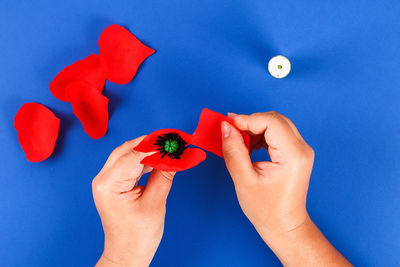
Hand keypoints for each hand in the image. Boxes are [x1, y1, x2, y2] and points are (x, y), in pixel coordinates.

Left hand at [92, 136, 174, 266]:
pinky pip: (127, 164)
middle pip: (128, 149)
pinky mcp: (112, 183)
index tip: (175, 139)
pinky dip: (143, 159)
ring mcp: (105, 181)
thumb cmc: (138, 236)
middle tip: (172, 139)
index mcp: (109, 184)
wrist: (126, 254)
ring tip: (168, 148)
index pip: (135, 155)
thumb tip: (175, 155)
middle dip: (151, 142)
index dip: (157, 146)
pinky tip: (158, 158)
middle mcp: (103, 179)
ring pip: (127, 154)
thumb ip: (164, 174)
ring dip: (147, 149)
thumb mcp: (155, 203)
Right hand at [221, 111, 312, 239]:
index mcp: (293, 156)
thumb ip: (234, 150)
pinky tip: (250, 146)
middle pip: (275, 119)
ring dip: (255, 127)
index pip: (271, 122)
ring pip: (276, 123)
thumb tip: (226, 127)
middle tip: (230, 131)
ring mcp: (301, 150)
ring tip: (239, 142)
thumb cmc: (267, 210)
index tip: (227, 124)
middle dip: (250, 121)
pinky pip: (278, 133)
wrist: (284, 225)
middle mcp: (302, 149)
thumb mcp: (244, 180)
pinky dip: (261, 134)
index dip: (247, 119)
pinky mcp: (296, 152)